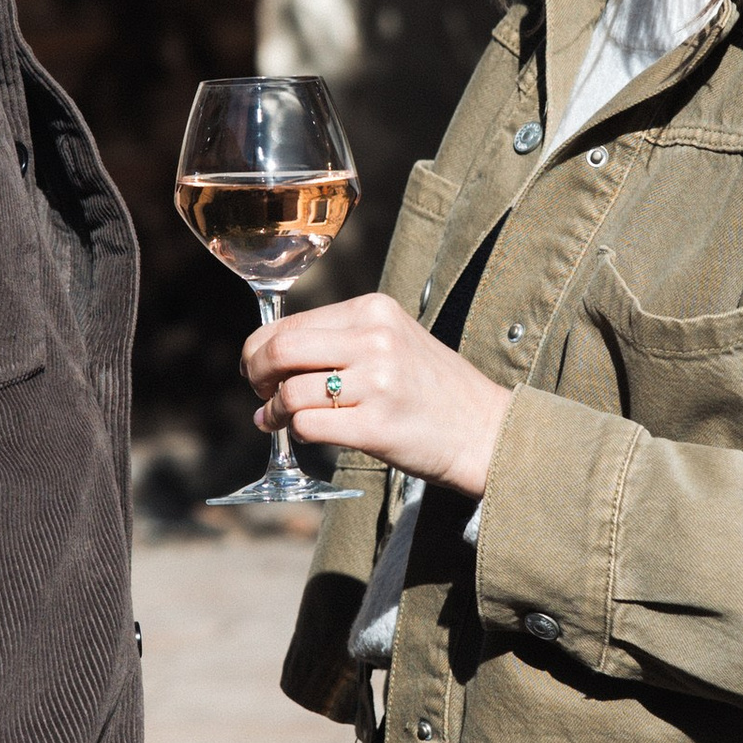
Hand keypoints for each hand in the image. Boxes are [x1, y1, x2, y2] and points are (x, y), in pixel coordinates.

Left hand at [242, 293, 512, 496]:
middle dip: (256, 374)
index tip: (258, 369)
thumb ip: (339, 340)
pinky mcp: (376, 427)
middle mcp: (375, 340)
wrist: (486, 431)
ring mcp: (376, 383)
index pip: (289, 323)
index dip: (260, 349)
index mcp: (375, 310)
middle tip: (260, 392)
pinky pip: (308, 425)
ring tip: (278, 418)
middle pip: (280, 351)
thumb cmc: (433, 389)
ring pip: (289, 391)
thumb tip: (269, 357)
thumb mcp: (392, 341)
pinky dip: (294, 431)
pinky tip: (297, 433)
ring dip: (273, 410)